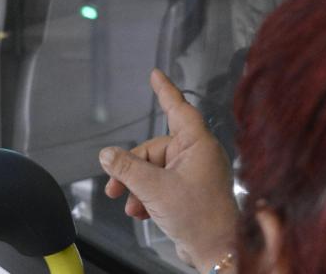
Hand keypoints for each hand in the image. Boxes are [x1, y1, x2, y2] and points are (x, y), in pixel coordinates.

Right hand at [99, 69, 237, 273]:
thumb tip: (107, 154)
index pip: (178, 108)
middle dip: (132, 170)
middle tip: (114, 189)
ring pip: (155, 169)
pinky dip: (149, 196)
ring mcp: (195, 173)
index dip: (165, 90)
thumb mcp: (154, 189)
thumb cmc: (198, 216)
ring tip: (131, 206)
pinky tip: (141, 212)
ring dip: (139, 187)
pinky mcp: (191, 191)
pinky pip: (163, 184)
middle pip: (154, 149)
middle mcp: (198, 154)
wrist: (217, 250)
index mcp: (197, 144)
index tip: (155, 75)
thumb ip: (127, 169)